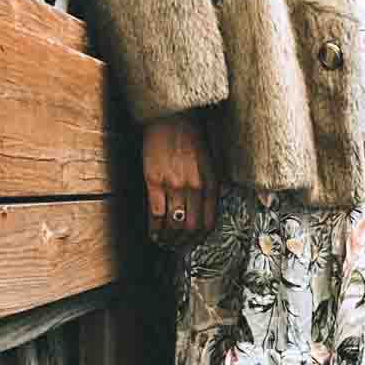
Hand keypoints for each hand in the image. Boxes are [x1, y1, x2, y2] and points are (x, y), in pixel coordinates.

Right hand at [143, 112, 217, 247]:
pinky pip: (155, 213)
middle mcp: (195, 187)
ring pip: (173, 224)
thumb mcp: (210, 162)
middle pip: (191, 227)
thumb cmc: (191, 137)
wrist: (172, 118)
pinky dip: (154, 228)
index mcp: (210, 183)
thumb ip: (210, 185)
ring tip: (165, 242)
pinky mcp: (154, 181)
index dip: (200, 237)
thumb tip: (206, 209)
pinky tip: (153, 232)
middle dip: (184, 242)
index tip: (194, 242)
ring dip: (169, 238)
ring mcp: (174, 185)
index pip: (208, 221)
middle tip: (177, 246)